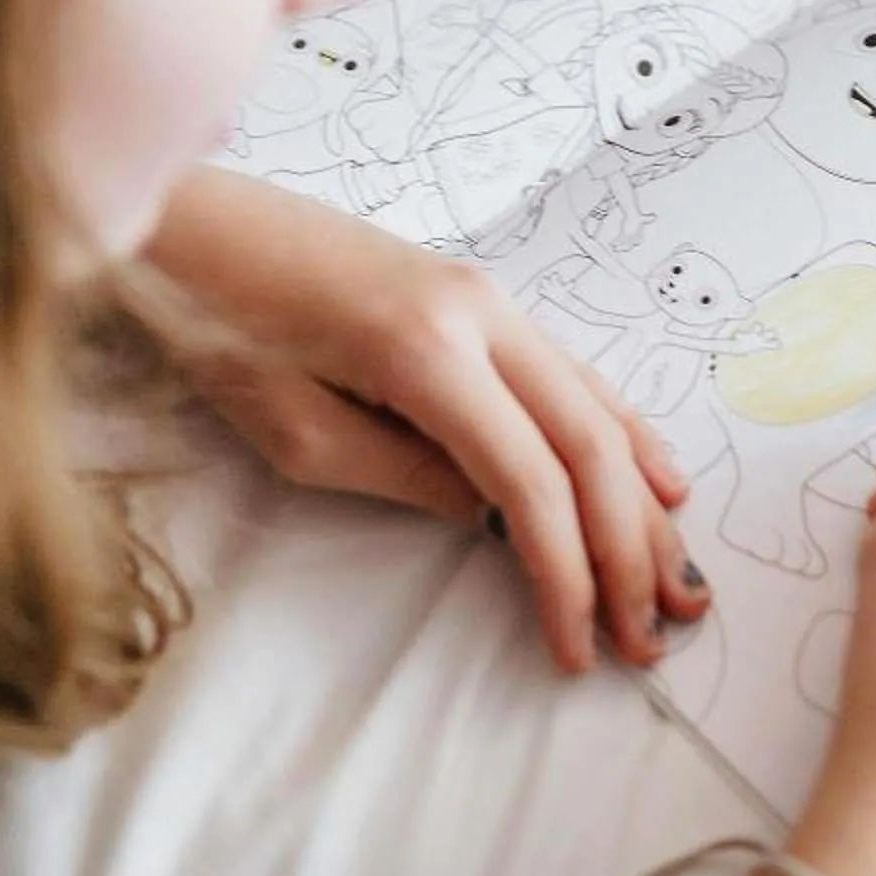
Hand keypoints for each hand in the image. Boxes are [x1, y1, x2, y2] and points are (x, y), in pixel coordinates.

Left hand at [141, 167, 707, 671]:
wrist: (195, 223)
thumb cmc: (219, 330)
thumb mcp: (296, 431)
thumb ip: (408, 477)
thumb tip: (501, 518)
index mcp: (427, 351)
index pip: (529, 481)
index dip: (565, 574)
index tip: (576, 652)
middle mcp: (481, 312)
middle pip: (588, 443)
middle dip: (628, 548)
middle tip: (652, 633)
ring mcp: (489, 294)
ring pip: (597, 403)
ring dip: (643, 499)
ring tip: (680, 577)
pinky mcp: (479, 294)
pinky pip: (573, 372)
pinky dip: (623, 432)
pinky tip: (661, 478)